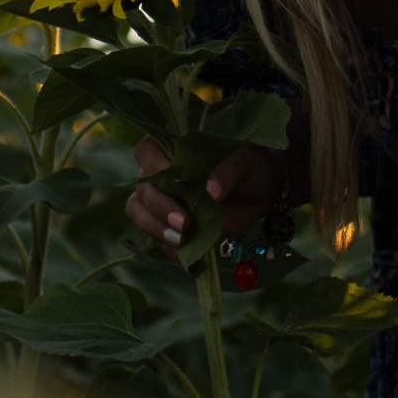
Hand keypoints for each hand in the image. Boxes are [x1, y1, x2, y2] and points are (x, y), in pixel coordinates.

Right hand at [123, 137, 283, 262]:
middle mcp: (160, 171)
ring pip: (138, 210)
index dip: (155, 166)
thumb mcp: (244, 161)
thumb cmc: (248, 165)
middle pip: (142, 186)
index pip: (147, 150)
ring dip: (156, 227)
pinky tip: (186, 251)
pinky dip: (167, 246)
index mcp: (173, 145)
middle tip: (185, 223)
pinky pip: (155, 236)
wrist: (258, 192)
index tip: (178, 183)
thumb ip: (227, 170)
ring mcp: (161, 198)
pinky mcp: (168, 223)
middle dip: (159, 206)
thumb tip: (211, 190)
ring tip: (182, 240)